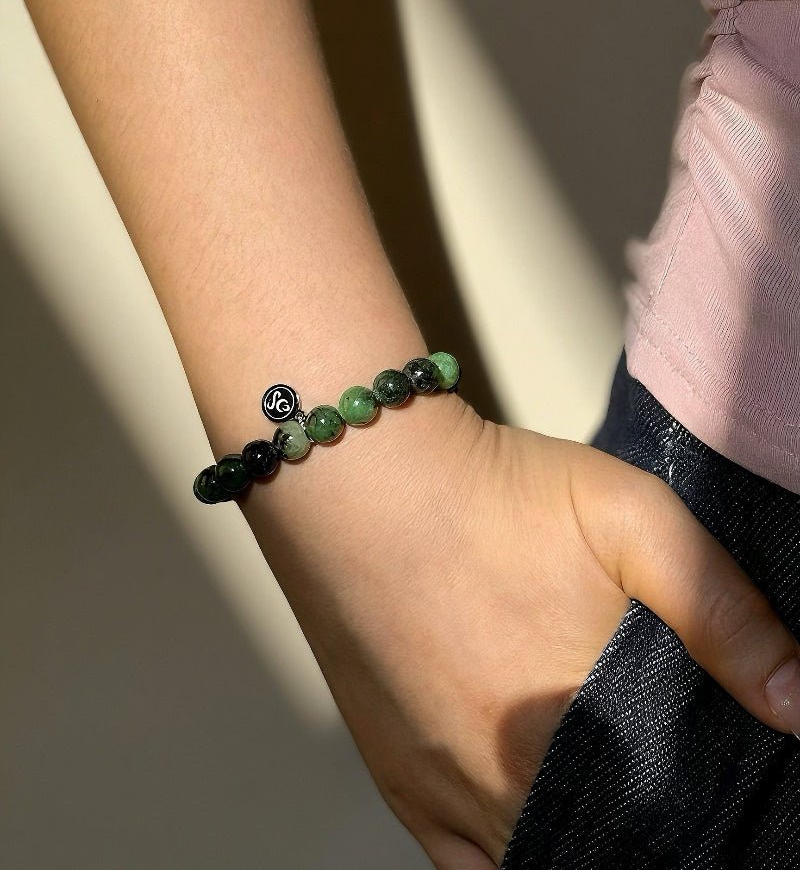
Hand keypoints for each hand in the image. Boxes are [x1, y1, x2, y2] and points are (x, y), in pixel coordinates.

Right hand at [242, 395, 799, 868]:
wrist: (366, 478)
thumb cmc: (496, 493)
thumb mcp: (634, 520)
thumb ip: (723, 613)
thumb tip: (798, 704)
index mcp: (581, 732)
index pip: (666, 826)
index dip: (695, 817)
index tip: (712, 798)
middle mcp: (510, 785)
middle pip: (600, 847)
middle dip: (641, 828)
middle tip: (653, 788)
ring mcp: (445, 792)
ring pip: (533, 859)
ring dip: (577, 842)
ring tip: (608, 803)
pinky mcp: (398, 780)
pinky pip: (463, 866)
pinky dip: (508, 855)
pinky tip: (532, 821)